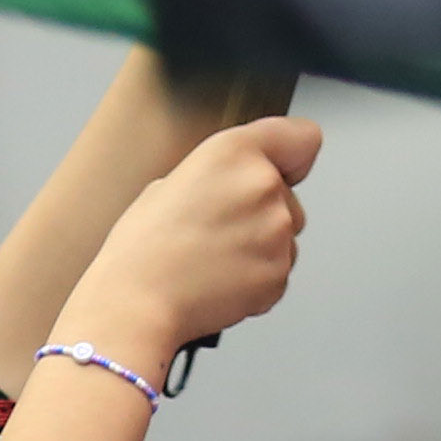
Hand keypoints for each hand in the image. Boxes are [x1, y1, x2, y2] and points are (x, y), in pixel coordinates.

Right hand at [58, 115, 321, 373]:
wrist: (136, 303)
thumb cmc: (141, 247)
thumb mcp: (169, 183)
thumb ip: (218, 175)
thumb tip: (235, 187)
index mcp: (233, 152)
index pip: (304, 137)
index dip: (291, 155)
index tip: (282, 168)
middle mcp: (264, 186)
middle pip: (288, 194)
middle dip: (262, 210)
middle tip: (216, 228)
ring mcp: (277, 232)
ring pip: (286, 235)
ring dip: (261, 246)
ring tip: (213, 258)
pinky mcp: (279, 274)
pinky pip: (278, 271)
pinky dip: (256, 278)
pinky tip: (218, 280)